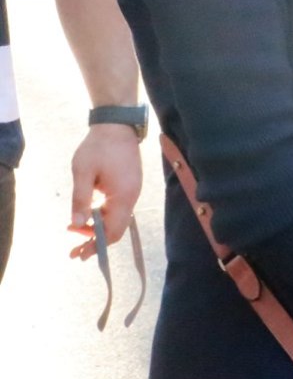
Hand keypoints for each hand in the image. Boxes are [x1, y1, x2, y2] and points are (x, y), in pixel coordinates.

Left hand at [67, 125, 142, 261]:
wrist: (117, 125)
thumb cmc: (98, 148)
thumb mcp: (83, 173)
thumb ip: (81, 200)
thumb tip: (78, 225)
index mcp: (123, 196)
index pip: (113, 230)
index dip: (96, 245)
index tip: (79, 254)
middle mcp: (132, 196)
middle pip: (116, 228)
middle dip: (95, 240)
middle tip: (74, 248)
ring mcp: (133, 190)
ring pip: (117, 219)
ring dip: (97, 228)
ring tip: (74, 229)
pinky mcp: (130, 185)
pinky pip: (118, 208)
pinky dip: (103, 216)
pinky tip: (89, 213)